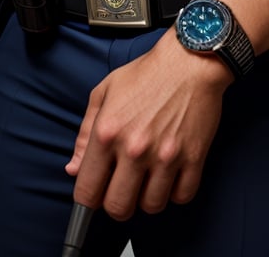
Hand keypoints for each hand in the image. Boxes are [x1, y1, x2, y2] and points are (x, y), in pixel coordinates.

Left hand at [65, 34, 231, 220]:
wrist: (188, 60)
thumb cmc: (147, 73)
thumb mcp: (104, 92)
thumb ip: (85, 133)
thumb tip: (74, 168)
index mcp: (107, 132)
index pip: (88, 190)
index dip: (88, 200)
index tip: (94, 197)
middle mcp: (135, 148)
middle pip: (118, 208)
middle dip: (117, 204)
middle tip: (122, 189)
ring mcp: (166, 156)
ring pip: (151, 207)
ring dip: (147, 198)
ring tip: (147, 178)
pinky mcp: (193, 158)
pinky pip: (182, 197)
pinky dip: (175, 192)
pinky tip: (170, 175)